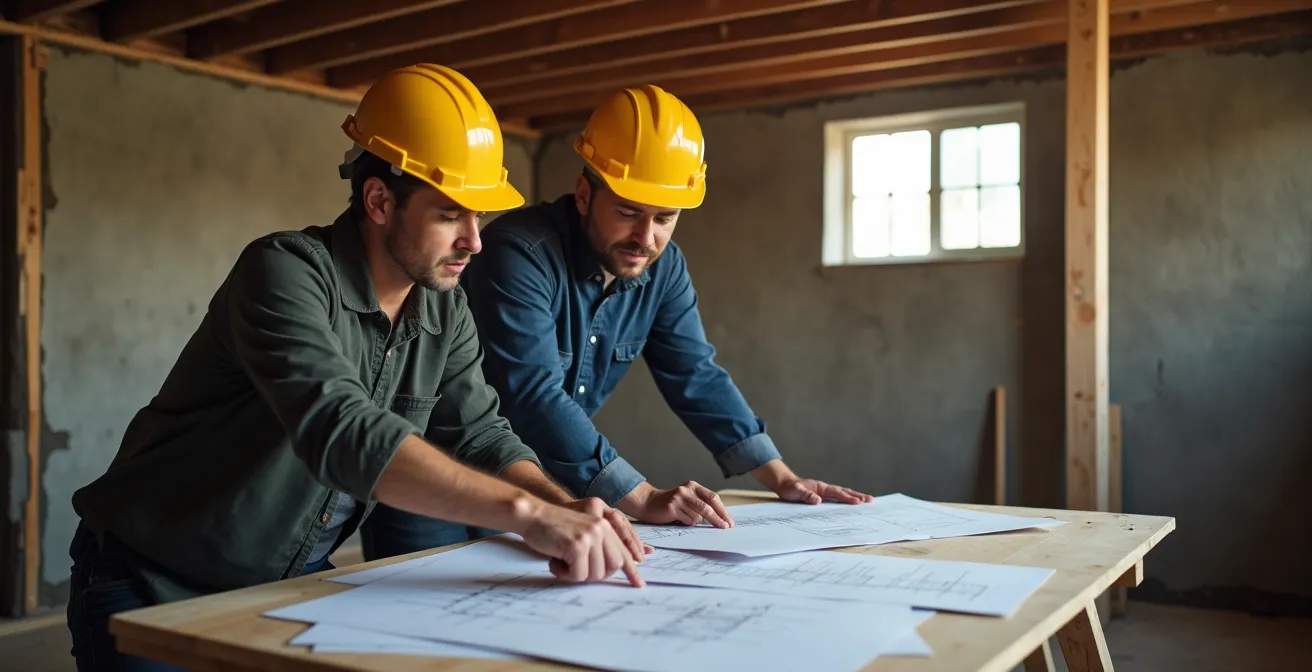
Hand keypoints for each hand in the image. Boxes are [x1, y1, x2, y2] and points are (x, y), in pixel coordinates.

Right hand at [520, 501, 644, 586]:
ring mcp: (590, 536)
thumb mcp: (582, 534)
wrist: (532, 516)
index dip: (632, 571)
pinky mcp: (577, 544)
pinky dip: (565, 575)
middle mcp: (602, 529)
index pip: (624, 552)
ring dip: (577, 576)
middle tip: (576, 570)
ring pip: (596, 574)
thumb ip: (599, 546)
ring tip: (562, 563)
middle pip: (613, 567)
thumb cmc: (554, 528)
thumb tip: (614, 569)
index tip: (638, 585)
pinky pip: (578, 575)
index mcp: (606, 526)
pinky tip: (555, 563)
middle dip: (596, 575)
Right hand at [623, 481, 733, 527]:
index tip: (729, 521)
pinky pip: (687, 520)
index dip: (722, 510)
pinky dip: (687, 523)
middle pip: (707, 507)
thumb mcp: (688, 499)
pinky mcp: (672, 507)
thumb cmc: (671, 504)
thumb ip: (701, 504)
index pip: (713, 498)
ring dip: (695, 521)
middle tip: (725, 528)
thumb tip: (720, 518)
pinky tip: (679, 519)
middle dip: (718, 519)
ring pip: (697, 516)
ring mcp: (679, 498)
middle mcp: (687, 490)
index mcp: (693, 486)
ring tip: (686, 518)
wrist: (648, 503)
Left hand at [775, 478, 873, 504]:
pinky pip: (837, 499)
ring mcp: (825, 493)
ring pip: (842, 494)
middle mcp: (825, 489)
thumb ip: (806, 495)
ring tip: (867, 501)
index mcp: (821, 487)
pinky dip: (846, 501)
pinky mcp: (823, 498)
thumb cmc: (790, 488)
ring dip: (854, 497)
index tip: (858, 502)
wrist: (784, 485)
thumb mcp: (795, 492)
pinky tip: (852, 505)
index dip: (847, 497)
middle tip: (870, 500)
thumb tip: (818, 500)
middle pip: (844, 492)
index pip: (837, 493)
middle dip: (857, 495)